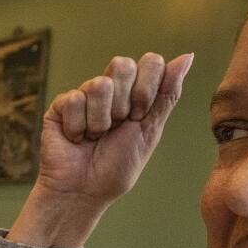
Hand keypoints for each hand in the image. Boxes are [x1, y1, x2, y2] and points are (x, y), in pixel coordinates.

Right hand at [33, 52, 192, 206]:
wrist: (85, 191)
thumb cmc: (117, 166)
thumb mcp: (150, 130)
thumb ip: (167, 94)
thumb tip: (187, 56)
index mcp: (134, 91)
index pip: (150, 62)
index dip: (147, 89)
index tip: (140, 117)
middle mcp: (110, 88)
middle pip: (123, 65)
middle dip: (124, 103)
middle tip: (117, 127)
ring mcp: (83, 95)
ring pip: (99, 84)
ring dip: (101, 120)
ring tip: (94, 137)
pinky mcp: (60, 105)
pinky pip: (74, 100)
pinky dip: (78, 127)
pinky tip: (76, 139)